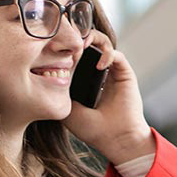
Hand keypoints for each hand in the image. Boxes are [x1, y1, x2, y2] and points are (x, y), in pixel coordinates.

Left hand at [63, 30, 155, 164]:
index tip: (56, 49)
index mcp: (84, 79)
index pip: (74, 53)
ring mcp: (112, 72)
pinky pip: (116, 54)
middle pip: (88, 43)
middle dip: (78, 37)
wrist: (115, 139)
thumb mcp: (66, 108)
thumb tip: (51, 67)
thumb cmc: (92, 129)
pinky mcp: (125, 74)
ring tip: (82, 46)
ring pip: (103, 43)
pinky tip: (99, 66)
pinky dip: (107, 54)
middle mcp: (98, 72)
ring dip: (92, 39)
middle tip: (68, 42)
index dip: (65, 47)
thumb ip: (59, 88)